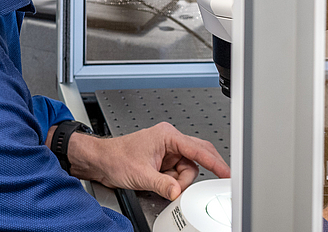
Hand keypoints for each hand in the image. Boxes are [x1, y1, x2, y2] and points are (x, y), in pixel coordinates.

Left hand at [63, 121, 230, 200]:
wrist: (101, 161)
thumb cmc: (115, 158)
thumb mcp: (140, 174)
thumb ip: (162, 184)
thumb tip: (177, 191)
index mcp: (166, 135)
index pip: (197, 149)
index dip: (214, 162)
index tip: (226, 172)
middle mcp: (169, 140)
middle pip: (197, 157)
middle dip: (193, 174)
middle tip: (196, 185)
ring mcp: (167, 151)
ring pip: (188, 168)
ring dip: (180, 181)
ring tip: (162, 184)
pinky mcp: (164, 161)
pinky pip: (179, 173)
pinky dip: (175, 182)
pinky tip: (163, 183)